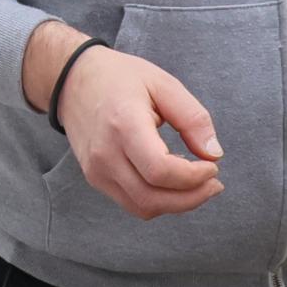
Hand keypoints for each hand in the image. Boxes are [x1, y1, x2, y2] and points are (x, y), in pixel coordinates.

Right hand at [22, 25, 221, 218]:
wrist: (72, 81)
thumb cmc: (120, 78)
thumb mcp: (164, 84)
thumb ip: (193, 118)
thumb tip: (214, 154)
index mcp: (124, 124)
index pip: (160, 170)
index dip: (193, 177)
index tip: (212, 166)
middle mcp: (105, 153)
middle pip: (152, 198)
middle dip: (191, 198)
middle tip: (214, 184)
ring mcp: (96, 170)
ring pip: (142, 208)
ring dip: (177, 204)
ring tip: (198, 186)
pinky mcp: (95, 178)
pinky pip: (132, 202)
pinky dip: (158, 200)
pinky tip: (173, 182)